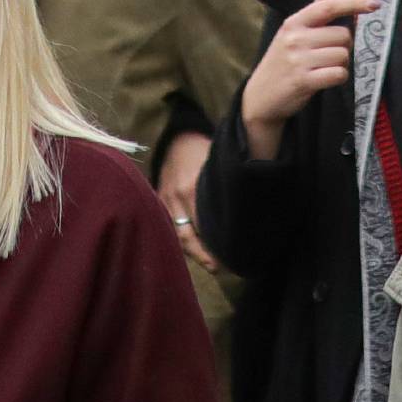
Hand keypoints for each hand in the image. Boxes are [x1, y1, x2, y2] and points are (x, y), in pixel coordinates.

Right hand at [157, 129, 218, 271]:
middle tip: (219, 267)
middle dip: (203, 255)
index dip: (216, 243)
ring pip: (177, 235)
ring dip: (192, 251)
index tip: (230, 255)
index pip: (205, 225)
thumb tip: (244, 208)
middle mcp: (177, 198)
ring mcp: (165, 201)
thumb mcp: (215, 163)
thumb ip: (223, 186)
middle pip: (189, 237)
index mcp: (193, 188)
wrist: (175, 134)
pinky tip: (190, 248)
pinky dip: (179, 238)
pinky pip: (168, 225)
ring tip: (208, 263)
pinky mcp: (158, 200)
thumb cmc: (202, 147)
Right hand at [241, 0, 379, 151]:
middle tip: (328, 55)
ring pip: (343, 55)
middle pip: (343, 35)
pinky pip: (338, 74)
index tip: (375, 4)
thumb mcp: (293, 32)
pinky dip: (338, 77)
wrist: (259, 97)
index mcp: (294, 22)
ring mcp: (298, 60)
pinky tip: (325, 79)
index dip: (354, 3)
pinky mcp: (303, 81)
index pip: (329, 6)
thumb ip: (314, 9)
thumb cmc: (282, 62)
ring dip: (340, 64)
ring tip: (323, 68)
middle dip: (343, 46)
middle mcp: (295, 38)